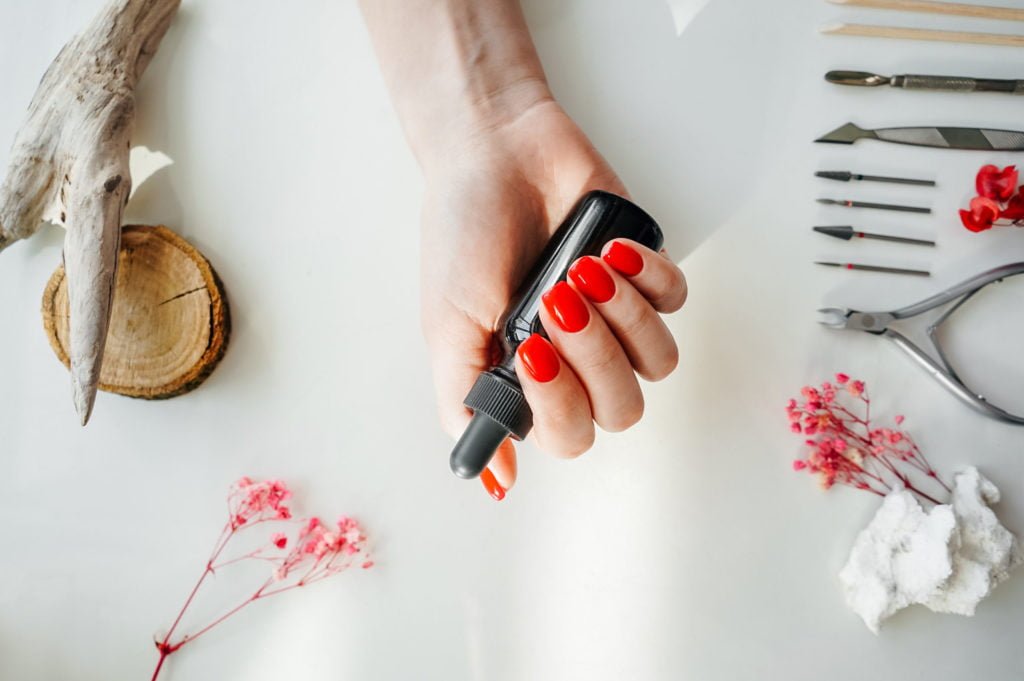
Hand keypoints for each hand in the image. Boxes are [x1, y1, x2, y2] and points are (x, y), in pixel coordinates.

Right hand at [419, 97, 686, 497]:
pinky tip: (608, 249)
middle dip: (593, 354)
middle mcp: (578, 360)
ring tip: (580, 267)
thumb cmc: (463, 235)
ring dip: (623, 316)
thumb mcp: (448, 324)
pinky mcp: (647, 276)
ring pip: (658, 362)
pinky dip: (648, 278)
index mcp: (530, 381)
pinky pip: (675, 302)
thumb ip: (466, 400)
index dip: (560, 402)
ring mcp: (617, 320)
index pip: (568, 434)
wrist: (494, 152)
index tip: (530, 346)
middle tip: (555, 296)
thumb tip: (494, 479)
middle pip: (621, 407)